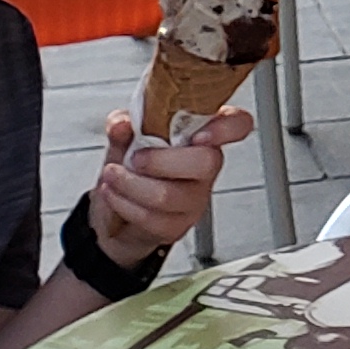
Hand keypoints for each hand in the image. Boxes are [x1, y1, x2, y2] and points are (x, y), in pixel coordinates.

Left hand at [97, 103, 245, 265]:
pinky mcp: (179, 224)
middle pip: (207, 162)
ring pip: (170, 194)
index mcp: (200, 133)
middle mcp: (205, 165)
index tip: (200, 134)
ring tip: (113, 175)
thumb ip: (122, 124)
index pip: (237, 124)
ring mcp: (195, 197)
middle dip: (160, 160)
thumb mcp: (123, 137)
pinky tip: (116, 194)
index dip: (227, 128)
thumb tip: (122, 124)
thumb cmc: (132, 166)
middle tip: (135, 158)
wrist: (116, 210)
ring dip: (130, 183)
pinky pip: (153, 218)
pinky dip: (124, 203)